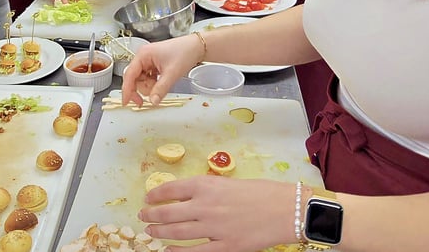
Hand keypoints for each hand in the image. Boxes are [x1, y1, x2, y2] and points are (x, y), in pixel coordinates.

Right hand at [120, 34, 202, 106]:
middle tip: (153, 95)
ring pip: (141, 79)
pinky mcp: (154, 64)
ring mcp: (148, 60)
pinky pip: (148, 77)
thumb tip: (152, 102)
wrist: (197, 47)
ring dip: (149, 86)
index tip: (126, 103)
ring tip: (163, 84)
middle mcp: (143, 57)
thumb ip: (160, 89)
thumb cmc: (184, 54)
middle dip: (143, 88)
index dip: (127, 90)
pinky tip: (162, 82)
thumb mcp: (172, 73)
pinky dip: (153, 83)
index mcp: (143, 55)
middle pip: (134, 78)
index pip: (129, 75)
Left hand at [140, 176, 294, 251]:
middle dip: (151, 215)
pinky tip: (169, 251)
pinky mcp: (225, 246)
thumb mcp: (229, 183)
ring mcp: (214, 228)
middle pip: (168, 212)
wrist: (286, 209)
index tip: (148, 198)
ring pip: (176, 232)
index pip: (171, 189)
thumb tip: (186, 198)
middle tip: (143, 216)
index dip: (155, 195)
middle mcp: (205, 205)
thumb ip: (207, 191)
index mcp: (206, 185)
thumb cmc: (262, 192)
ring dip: (160, 232)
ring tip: (151, 232)